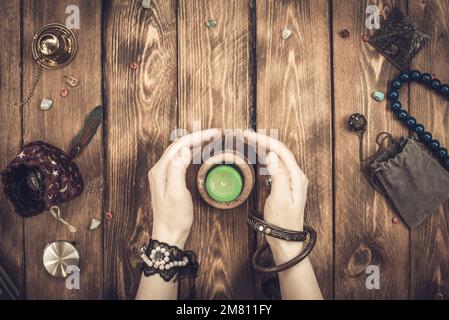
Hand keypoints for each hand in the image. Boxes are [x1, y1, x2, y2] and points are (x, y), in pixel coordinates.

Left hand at [149, 129, 220, 248]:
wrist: (169, 235)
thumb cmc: (174, 218)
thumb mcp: (177, 193)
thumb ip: (177, 169)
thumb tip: (184, 149)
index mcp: (160, 170)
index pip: (179, 145)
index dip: (197, 137)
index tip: (213, 133)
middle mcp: (159, 170)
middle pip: (178, 146)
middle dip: (197, 137)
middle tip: (215, 134)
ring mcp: (163, 175)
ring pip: (179, 152)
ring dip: (194, 143)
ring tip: (210, 139)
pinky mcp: (168, 181)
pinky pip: (179, 160)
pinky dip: (191, 153)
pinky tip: (198, 153)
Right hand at [243, 130, 308, 263]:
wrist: (286, 240)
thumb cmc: (282, 222)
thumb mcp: (279, 199)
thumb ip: (278, 175)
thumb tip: (272, 155)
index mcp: (296, 177)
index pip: (280, 150)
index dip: (264, 140)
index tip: (249, 135)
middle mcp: (296, 176)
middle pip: (279, 151)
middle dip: (263, 141)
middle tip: (245, 136)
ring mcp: (292, 181)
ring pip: (277, 157)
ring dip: (264, 147)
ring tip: (250, 141)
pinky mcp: (286, 186)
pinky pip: (276, 166)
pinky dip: (266, 158)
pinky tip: (260, 157)